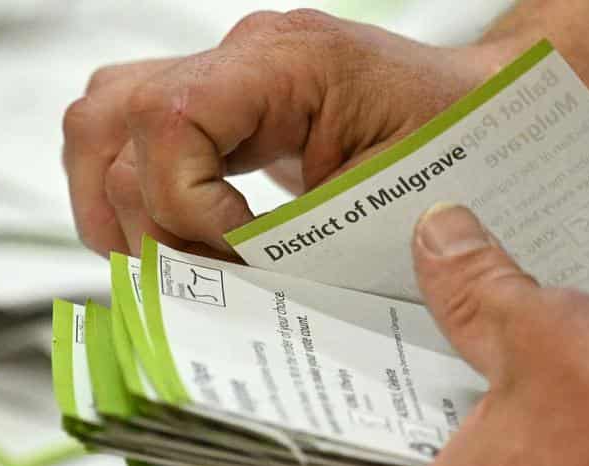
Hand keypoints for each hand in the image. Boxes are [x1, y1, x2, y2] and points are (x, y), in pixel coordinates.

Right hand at [62, 10, 517, 257]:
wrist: (485, 108)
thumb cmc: (457, 144)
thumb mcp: (389, 200)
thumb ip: (303, 240)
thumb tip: (223, 290)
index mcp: (288, 61)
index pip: (172, 119)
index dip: (185, 204)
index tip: (237, 255)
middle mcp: (242, 53)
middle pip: (115, 117)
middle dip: (143, 217)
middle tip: (196, 276)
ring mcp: (225, 73)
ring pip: (103, 117)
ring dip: (112, 201)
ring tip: (158, 267)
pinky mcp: (222, 103)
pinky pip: (131, 129)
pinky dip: (126, 189)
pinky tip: (163, 242)